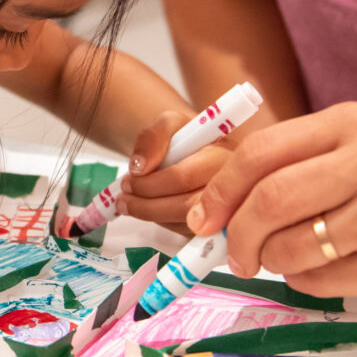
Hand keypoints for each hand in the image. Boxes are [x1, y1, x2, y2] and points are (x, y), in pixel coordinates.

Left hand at [117, 110, 234, 232]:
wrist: (194, 151)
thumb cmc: (186, 137)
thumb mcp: (169, 123)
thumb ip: (153, 137)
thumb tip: (139, 167)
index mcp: (224, 156)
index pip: (184, 178)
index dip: (150, 183)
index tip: (129, 179)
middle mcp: (233, 187)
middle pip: (186, 207)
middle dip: (146, 205)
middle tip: (123, 198)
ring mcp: (228, 211)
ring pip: (184, 224)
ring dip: (150, 215)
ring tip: (129, 202)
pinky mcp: (218, 228)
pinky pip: (186, 233)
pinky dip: (163, 222)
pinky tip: (152, 208)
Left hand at [185, 102, 356, 312]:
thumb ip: (295, 167)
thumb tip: (217, 205)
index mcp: (353, 124)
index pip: (262, 153)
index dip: (221, 190)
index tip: (204, 217)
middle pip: (270, 199)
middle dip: (238, 234)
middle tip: (234, 253)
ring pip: (291, 245)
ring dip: (274, 261)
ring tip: (288, 259)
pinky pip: (320, 280)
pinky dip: (306, 282)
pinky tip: (329, 270)